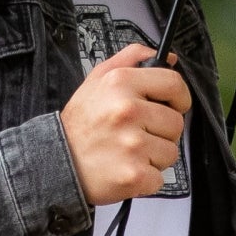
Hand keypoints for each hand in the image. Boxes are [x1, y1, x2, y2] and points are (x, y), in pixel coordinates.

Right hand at [60, 44, 190, 207]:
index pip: (174, 83)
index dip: (179, 97)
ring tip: (128, 152)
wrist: (57, 161)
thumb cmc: (80, 124)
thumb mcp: (98, 79)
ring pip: (171, 152)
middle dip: (161, 131)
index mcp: (121, 83)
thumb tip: (167, 58)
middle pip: (176, 122)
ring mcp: (132, 144)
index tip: (173, 105)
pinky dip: (146, 178)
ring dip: (154, 156)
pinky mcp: (134, 174)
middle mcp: (127, 110)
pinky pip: (159, 177)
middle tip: (137, 133)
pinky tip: (126, 168)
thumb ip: (132, 58)